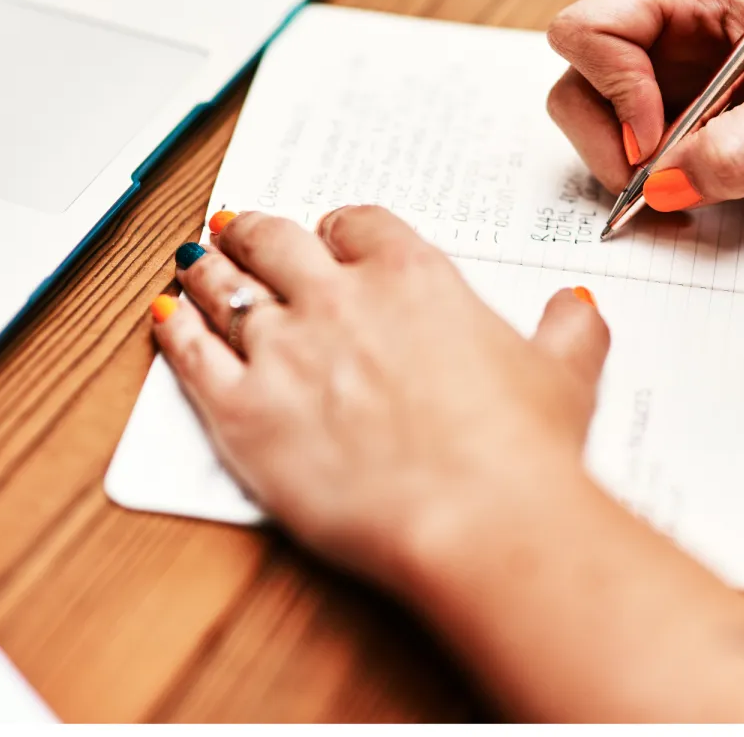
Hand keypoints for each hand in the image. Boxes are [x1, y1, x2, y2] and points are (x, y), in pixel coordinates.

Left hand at [150, 208, 743, 722]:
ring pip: (224, 288)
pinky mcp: (243, 412)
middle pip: (276, 242)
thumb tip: (577, 307)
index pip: (357, 225)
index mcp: (412, 277)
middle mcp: (339, 300)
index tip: (330, 237)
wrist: (478, 519)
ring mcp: (284, 351)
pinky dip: (174, 331)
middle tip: (241, 228)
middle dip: (255, 232)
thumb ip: (568, 328)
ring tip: (195, 259)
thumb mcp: (565, 374)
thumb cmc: (520, 452)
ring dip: (207, 269)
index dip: (337, 228)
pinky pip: (191, 356)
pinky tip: (165, 319)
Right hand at [545, 0, 743, 210]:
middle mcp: (664, 18)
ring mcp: (665, 61)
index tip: (654, 139)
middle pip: (577, 77)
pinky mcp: (674, 99)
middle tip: (656, 174)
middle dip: (606, 137)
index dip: (610, 91)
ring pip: (592, 112)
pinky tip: (690, 174)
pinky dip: (644, 170)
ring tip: (682, 175)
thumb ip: (739, 152)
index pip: (589, 30)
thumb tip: (663, 189)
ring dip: (623, 158)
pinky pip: (627, 137)